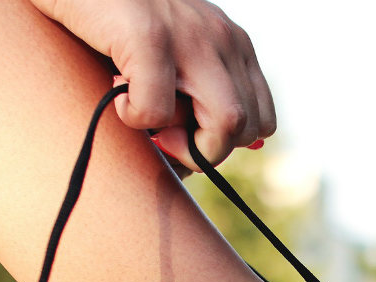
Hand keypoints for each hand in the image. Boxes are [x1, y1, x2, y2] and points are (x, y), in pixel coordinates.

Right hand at [30, 0, 275, 169]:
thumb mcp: (171, 55)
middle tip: (165, 136)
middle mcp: (222, 37)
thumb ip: (193, 94)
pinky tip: (117, 95)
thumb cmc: (114, 22)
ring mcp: (191, 34)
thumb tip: (192, 164)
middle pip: (247, 127)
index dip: (227, 143)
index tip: (187, 135)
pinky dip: (135, 118)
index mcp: (233, 44)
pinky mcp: (148, 35)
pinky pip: (159, 109)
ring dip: (186, 144)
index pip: (261, 120)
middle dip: (207, 151)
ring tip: (146, 119)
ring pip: (227, 122)